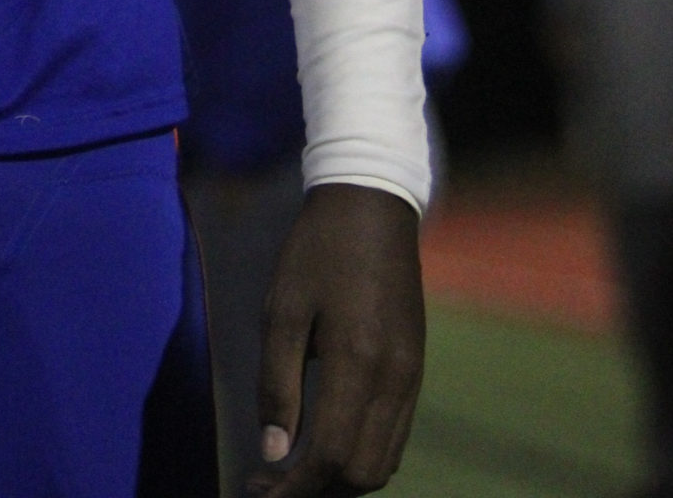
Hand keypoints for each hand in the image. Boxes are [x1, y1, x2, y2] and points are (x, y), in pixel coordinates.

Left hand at [250, 183, 423, 493]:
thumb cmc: (317, 250)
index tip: (258, 488)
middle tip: (270, 482)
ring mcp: (412, 375)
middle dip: (316, 490)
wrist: (371, 203)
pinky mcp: (415, 368)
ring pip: (383, 462)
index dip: (294, 486)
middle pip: (362, 473)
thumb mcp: (282, 309)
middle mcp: (395, 378)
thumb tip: (272, 452)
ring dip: (340, 478)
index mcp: (359, 361)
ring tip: (293, 468)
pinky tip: (325, 440)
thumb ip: (277, 383)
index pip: (330, 456)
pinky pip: (394, 435)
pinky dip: (361, 453)